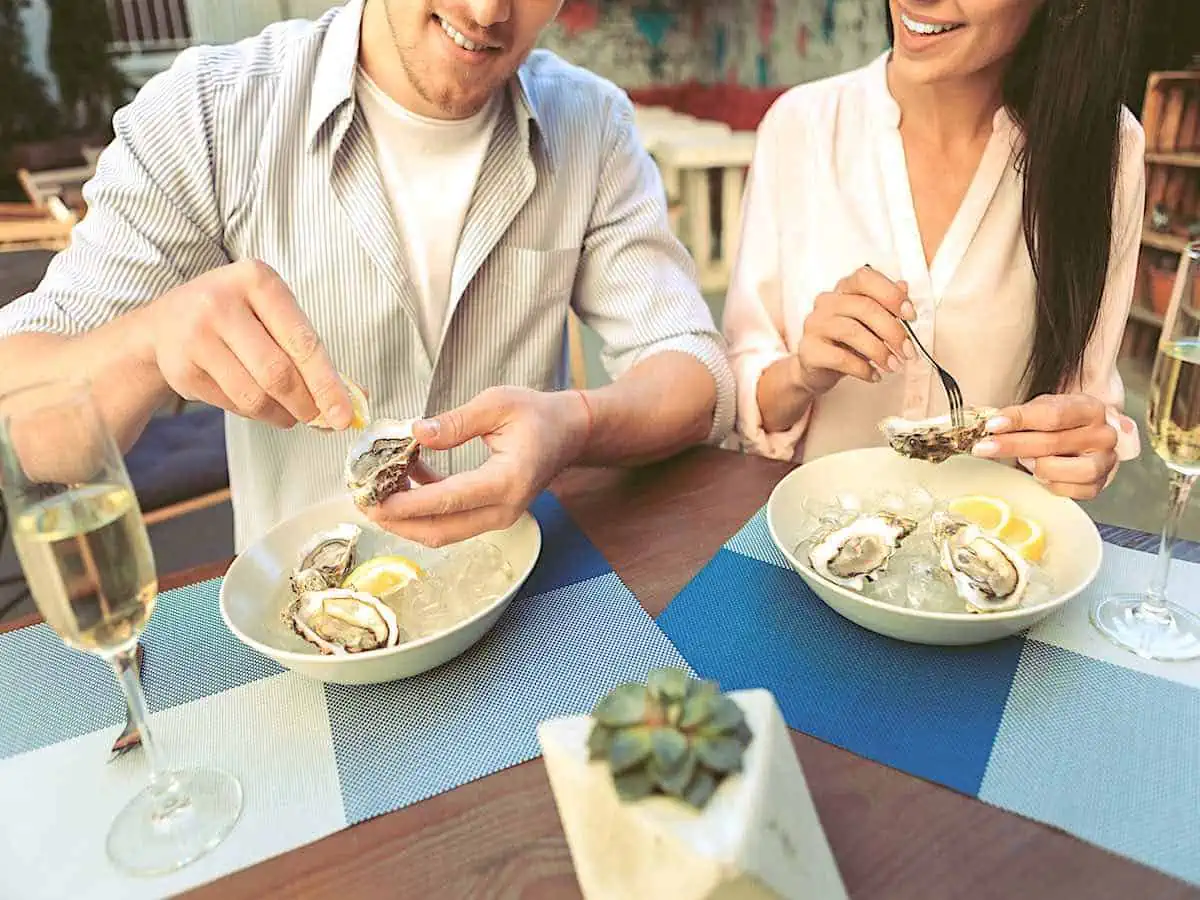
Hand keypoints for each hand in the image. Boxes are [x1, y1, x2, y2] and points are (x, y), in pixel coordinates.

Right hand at [144, 259, 351, 428]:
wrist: (164, 323)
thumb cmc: (236, 318)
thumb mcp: (272, 316)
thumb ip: (311, 352)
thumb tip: (356, 398)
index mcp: (257, 280)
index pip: (303, 341)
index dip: (327, 384)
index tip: (344, 415)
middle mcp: (222, 302)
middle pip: (278, 373)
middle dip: (305, 405)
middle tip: (318, 419)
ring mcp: (196, 335)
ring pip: (254, 396)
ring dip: (281, 415)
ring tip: (289, 414)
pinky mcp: (181, 368)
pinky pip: (232, 405)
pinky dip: (253, 413)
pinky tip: (255, 402)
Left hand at [365, 386, 589, 546]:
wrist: (567, 433)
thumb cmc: (537, 415)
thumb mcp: (497, 403)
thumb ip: (456, 421)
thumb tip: (417, 433)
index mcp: (507, 480)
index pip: (449, 500)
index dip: (408, 504)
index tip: (375, 500)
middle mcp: (503, 508)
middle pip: (440, 530)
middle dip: (397, 521)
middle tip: (363, 502)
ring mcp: (498, 516)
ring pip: (442, 532)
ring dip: (406, 518)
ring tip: (376, 491)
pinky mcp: (490, 515)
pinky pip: (450, 521)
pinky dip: (422, 508)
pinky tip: (405, 480)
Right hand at [791, 265, 916, 395]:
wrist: (817, 370)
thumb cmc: (846, 342)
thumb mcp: (870, 323)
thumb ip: (886, 305)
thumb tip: (904, 287)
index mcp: (843, 289)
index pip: (865, 278)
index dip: (891, 294)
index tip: (910, 316)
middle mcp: (826, 302)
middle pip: (864, 307)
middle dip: (892, 331)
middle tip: (908, 351)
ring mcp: (815, 325)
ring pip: (852, 332)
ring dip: (880, 351)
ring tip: (894, 366)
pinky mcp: (809, 350)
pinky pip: (840, 358)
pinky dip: (863, 369)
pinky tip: (874, 375)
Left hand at [971, 393, 1119, 498]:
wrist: (1082, 439)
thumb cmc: (1059, 423)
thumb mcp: (1043, 409)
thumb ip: (1022, 416)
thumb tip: (993, 426)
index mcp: (1090, 409)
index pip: (1053, 414)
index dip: (1019, 420)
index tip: (992, 425)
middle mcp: (1103, 435)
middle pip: (1053, 443)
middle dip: (1012, 445)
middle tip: (984, 448)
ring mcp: (1104, 462)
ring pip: (1063, 470)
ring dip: (1036, 466)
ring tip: (1027, 460)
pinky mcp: (1097, 485)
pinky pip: (1067, 491)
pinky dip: (1048, 484)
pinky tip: (1041, 475)